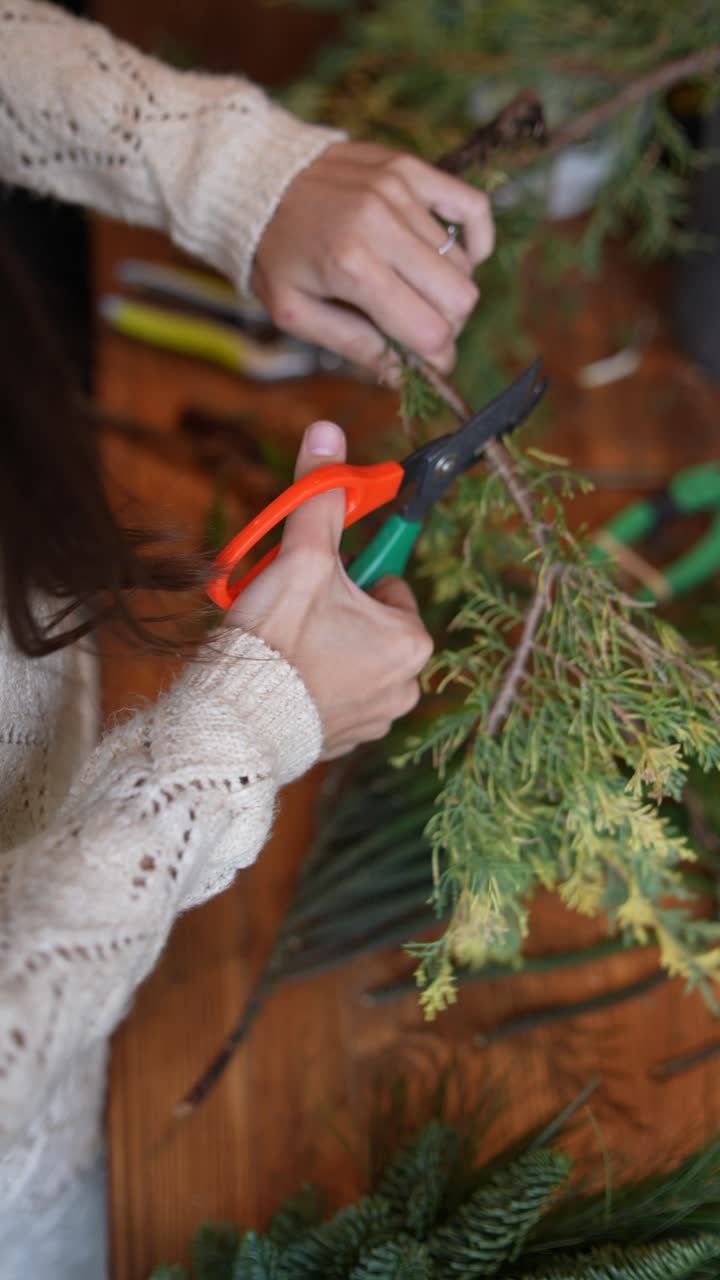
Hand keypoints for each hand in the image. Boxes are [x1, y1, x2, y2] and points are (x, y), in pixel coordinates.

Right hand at [225, 420, 432, 758]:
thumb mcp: (301, 557)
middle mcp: (406, 687)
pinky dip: (312, 685)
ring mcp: (376, 720)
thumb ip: (320, 497)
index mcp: (411, 642)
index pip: (387, 584)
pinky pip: (334, 696)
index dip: (345, 575)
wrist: (235, 723)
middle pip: (369, 622)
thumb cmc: (276, 641)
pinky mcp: (344, 742)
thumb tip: (329, 433)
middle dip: (333, 611)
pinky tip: (281, 679)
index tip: (315, 577)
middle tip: (291, 612)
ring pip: (351, 658)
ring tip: (282, 648)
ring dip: (323, 647)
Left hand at [251, 140, 493, 376]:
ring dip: (447, 288)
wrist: (251, 176)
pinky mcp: (409, 168)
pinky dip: (476, 240)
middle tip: (420, 329)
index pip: (429, 330)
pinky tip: (459, 257)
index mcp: (351, 267)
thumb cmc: (272, 252)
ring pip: (463, 263)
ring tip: (415, 290)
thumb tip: (404, 376)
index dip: (437, 358)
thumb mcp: (295, 312)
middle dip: (448, 326)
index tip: (429, 363)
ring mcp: (399, 191)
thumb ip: (353, 345)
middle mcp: (380, 224)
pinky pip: (473, 207)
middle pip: (459, 298)